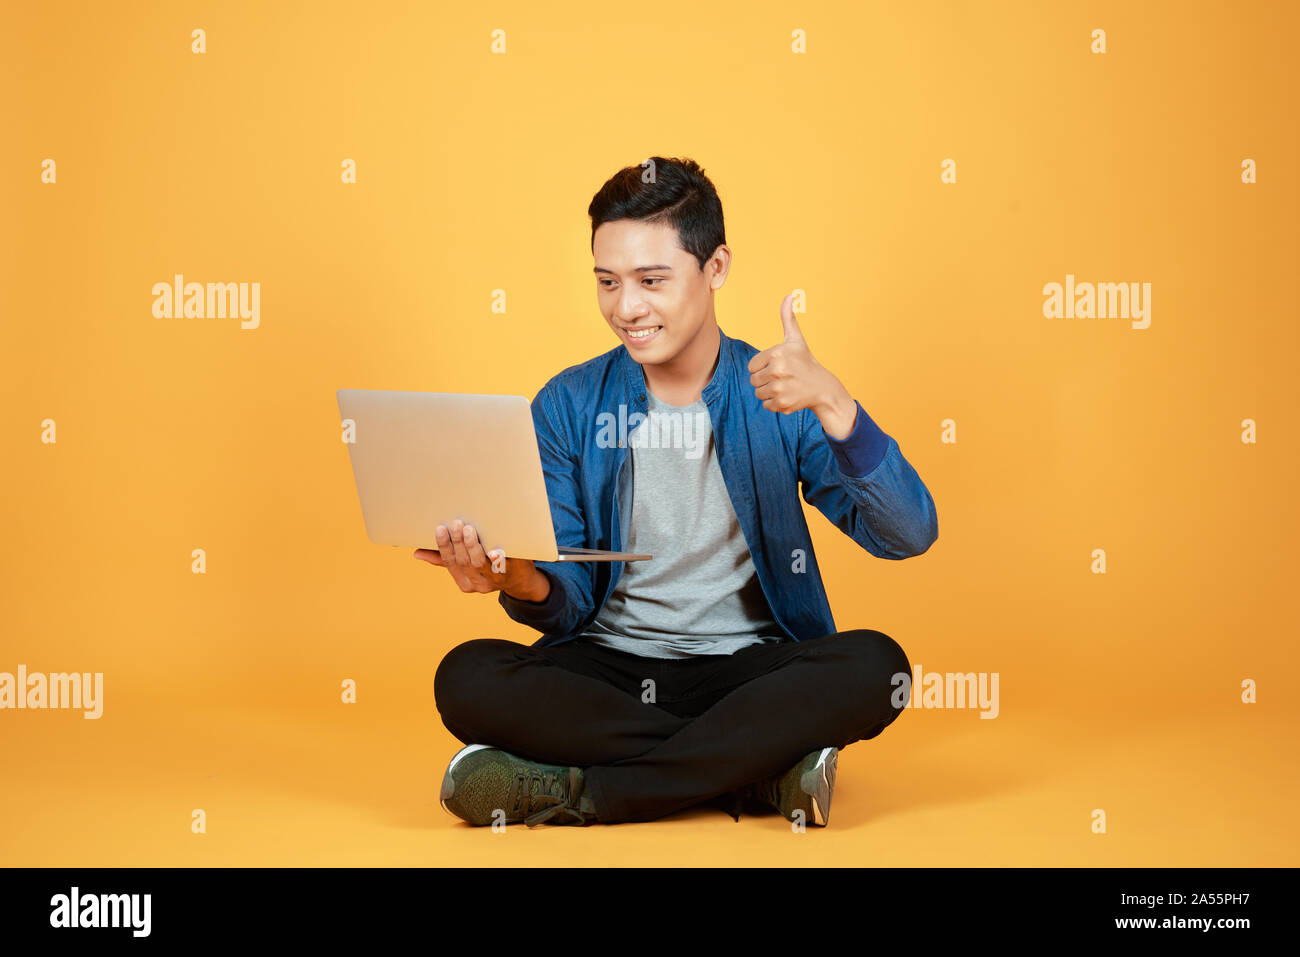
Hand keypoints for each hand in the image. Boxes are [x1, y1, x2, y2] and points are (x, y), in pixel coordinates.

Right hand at [413, 519, 549, 600]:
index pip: (449, 562)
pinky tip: (494, 550)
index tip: (439, 528)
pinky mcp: (513, 572)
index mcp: (464, 582)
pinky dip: (498, 559)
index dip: (443, 546)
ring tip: (469, 529)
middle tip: (455, 523)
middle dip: (458, 543)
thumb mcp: (466, 567)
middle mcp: (478, 584)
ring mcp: (496, 580)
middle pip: (464, 562)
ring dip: (473, 546)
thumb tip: (417, 553)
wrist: (522, 581)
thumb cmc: (489, 567)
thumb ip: (444, 560)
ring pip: (480, 564)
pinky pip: (504, 565)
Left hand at [747, 293, 856, 438]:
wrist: (822, 387)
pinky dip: (774, 403)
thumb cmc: (805, 362)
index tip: (777, 365)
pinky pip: (765, 404)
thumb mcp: (796, 340)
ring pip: (758, 393)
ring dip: (769, 391)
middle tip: (783, 377)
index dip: (763, 367)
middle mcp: (777, 370)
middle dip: (765, 380)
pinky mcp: (782, 403)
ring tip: (785, 386)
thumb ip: (788, 318)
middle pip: (753, 380)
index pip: (752, 366)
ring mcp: (780, 388)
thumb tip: (790, 295)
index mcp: (776, 354)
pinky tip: (788, 395)